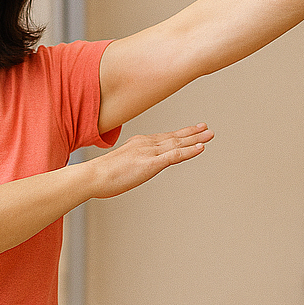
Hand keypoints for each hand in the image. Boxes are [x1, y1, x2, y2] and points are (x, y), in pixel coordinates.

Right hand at [88, 123, 213, 198]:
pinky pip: (174, 156)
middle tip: (207, 128)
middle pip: (174, 138)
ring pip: (177, 144)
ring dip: (195, 139)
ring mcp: (149, 153)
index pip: (164, 138)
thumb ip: (131, 164)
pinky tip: (200, 148)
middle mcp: (146, 144)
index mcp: (139, 144)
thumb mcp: (119, 165)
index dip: (180, 134)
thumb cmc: (101, 174)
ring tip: (209, 135)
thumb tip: (134, 168)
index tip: (192, 130)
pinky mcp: (150, 164)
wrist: (93, 176)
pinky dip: (189, 152)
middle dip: (192, 133)